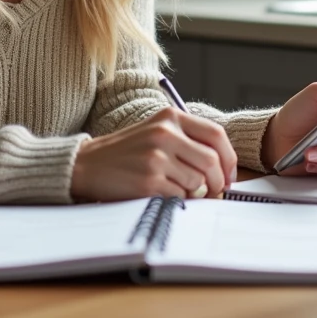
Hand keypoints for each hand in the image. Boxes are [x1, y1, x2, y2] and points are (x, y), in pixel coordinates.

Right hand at [70, 107, 236, 201]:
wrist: (87, 164)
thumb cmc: (126, 152)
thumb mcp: (155, 131)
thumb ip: (186, 140)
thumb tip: (222, 167)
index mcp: (170, 117)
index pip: (216, 135)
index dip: (229, 158)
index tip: (228, 175)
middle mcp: (165, 133)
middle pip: (211, 161)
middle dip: (218, 182)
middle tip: (215, 192)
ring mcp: (156, 157)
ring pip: (198, 182)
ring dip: (196, 193)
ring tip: (181, 191)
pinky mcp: (148, 180)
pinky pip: (180, 196)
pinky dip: (179, 201)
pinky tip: (164, 194)